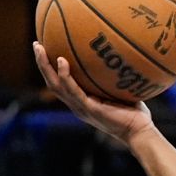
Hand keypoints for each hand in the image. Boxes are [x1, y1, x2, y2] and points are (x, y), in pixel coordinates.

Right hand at [33, 42, 153, 143]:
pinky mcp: (88, 108)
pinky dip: (65, 76)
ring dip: (45, 66)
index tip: (47, 49)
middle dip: (42, 63)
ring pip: (55, 85)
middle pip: (51, 82)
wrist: (139, 132)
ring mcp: (80, 108)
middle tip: (36, 44)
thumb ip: (114, 77)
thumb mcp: (121, 91)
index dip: (51, 68)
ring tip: (40, 48)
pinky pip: (73, 90)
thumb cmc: (135, 112)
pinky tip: (62, 61)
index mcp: (81, 101)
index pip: (60, 84)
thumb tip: (119, 54)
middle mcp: (76, 105)